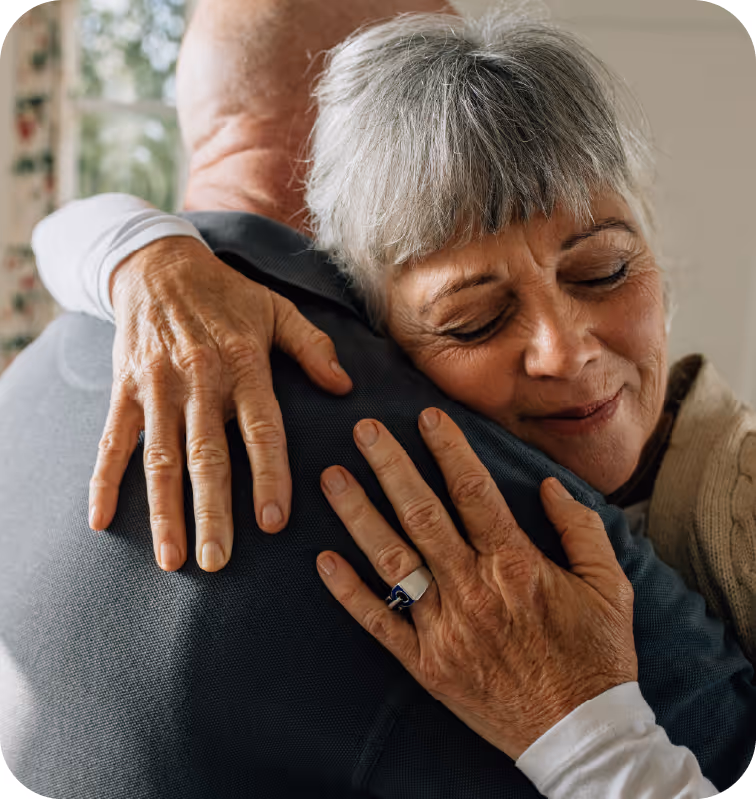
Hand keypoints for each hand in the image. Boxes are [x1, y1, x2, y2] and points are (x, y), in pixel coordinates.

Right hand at [89, 236, 352, 571]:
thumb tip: (345, 386)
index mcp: (243, 365)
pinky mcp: (125, 389)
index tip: (273, 522)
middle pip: (206, 454)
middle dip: (212, 511)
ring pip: (159, 457)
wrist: (158, 265)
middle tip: (217, 561)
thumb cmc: (227, 294)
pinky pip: (112, 440)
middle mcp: (199, 380)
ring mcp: (157, 387)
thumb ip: (312, 347)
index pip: (261, 429)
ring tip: (171, 558)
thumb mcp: (277, 309)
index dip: (269, 475)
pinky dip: (104, 480)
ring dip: (164, 510)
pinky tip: (102, 521)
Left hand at [316, 408, 636, 759]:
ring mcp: (444, 628)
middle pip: (422, 514)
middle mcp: (474, 589)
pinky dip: (348, 592)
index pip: (474, 491)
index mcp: (516, 565)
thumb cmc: (596, 656)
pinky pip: (379, 623)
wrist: (579, 736)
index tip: (426, 416)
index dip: (448, 449)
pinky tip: (323, 560)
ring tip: (332, 477)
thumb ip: (581, 528)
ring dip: (358, 515)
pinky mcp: (426, 664)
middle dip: (390, 466)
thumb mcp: (610, 586)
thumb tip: (548, 485)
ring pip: (392, 561)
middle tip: (363, 429)